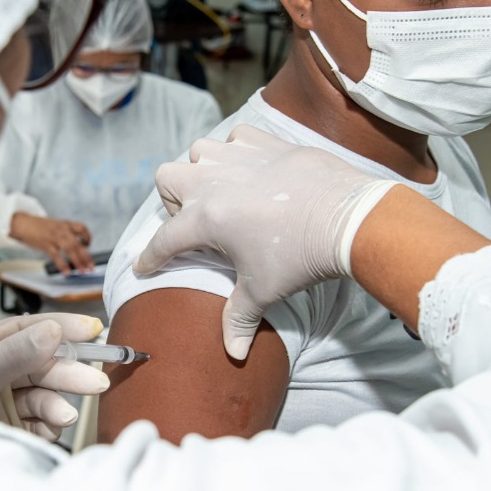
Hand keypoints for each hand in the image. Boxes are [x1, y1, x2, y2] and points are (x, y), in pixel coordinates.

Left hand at [0, 313, 109, 441]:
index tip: (91, 329)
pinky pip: (36, 422)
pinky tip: (47, 430)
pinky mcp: (5, 430)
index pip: (21, 331)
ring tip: (63, 417)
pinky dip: (46, 425)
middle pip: (36, 365)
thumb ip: (13, 354)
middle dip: (65, 373)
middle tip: (95, 383)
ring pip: (40, 395)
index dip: (57, 328)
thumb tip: (53, 330)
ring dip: (56, 404)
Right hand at [10, 212, 94, 273]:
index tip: (88, 246)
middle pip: (78, 243)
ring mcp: (54, 237)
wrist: (24, 224)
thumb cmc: (40, 227)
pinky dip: (63, 265)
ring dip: (78, 261)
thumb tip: (76, 250)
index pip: (82, 228)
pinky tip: (67, 272)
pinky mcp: (46, 245)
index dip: (87, 237)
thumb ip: (66, 235)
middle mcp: (62, 230)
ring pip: (70, 249)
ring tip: (82, 271)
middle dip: (86, 256)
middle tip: (91, 267)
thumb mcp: (56, 226)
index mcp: (66, 224)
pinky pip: (57, 256)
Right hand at [135, 125, 397, 359]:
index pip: (164, 240)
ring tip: (222, 190)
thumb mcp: (263, 291)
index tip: (144, 267)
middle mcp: (213, 182)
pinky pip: (237, 138)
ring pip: (200, 151)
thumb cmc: (299, 257)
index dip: (150, 258)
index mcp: (205, 218)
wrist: (346, 218)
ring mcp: (239, 157)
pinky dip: (237, 151)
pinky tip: (252, 170)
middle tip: (196, 221)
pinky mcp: (267, 142)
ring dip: (203, 169)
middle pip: (167, 179)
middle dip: (173, 200)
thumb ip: (239, 318)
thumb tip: (233, 353)